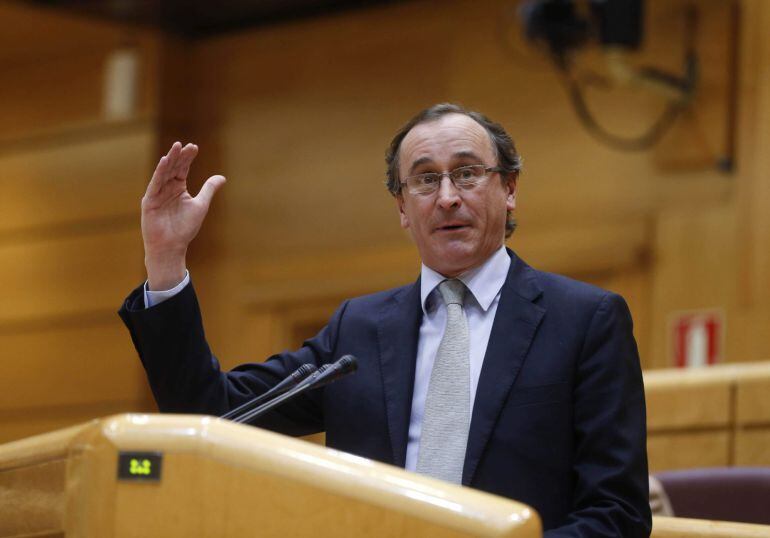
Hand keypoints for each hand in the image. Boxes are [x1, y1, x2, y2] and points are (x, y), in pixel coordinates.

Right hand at [141, 142, 225, 289]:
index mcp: (178, 188)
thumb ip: (208, 190)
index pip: (183, 168)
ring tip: (176, 147)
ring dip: (169, 160)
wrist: (171, 246)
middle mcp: (166, 188)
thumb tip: (222, 177)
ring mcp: (157, 193)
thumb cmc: (184, 228)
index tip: (194, 147)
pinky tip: (164, 161)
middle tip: (186, 145)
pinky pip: (154, 184)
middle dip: (179, 156)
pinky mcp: (149, 201)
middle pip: (173, 168)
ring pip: (163, 173)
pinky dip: (159, 172)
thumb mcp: (200, 205)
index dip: (188, 158)